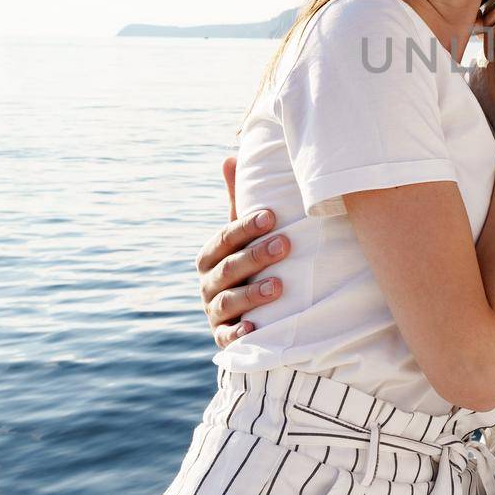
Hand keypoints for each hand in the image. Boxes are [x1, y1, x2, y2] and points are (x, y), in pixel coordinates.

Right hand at [198, 155, 288, 348]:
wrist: (244, 314)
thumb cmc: (247, 263)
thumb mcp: (241, 235)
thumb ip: (237, 201)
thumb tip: (230, 156)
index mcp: (211, 256)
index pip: (225, 238)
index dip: (245, 227)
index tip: (271, 215)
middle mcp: (208, 283)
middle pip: (228, 268)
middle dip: (255, 256)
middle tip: (285, 245)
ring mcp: (214, 312)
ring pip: (228, 302)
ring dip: (252, 294)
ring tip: (279, 287)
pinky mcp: (223, 338)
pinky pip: (228, 338)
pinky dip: (239, 334)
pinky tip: (256, 329)